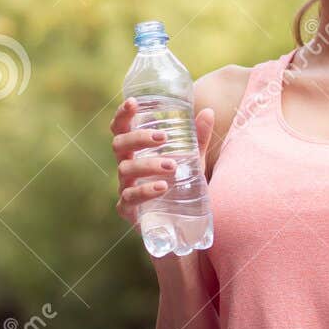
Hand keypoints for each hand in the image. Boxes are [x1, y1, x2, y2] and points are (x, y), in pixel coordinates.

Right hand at [110, 99, 214, 226]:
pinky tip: (162, 187)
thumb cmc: (181, 187)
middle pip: (119, 145)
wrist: (181, 225)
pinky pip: (130, 198)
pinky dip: (146, 191)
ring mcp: (125, 188)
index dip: (122, 115)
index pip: (121, 129)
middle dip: (139, 138)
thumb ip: (198, 139)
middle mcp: (126, 167)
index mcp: (135, 151)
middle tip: (163, 137)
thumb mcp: (192, 161)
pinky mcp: (128, 210)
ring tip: (172, 166)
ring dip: (149, 165)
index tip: (134, 102)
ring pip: (126, 170)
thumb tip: (208, 111)